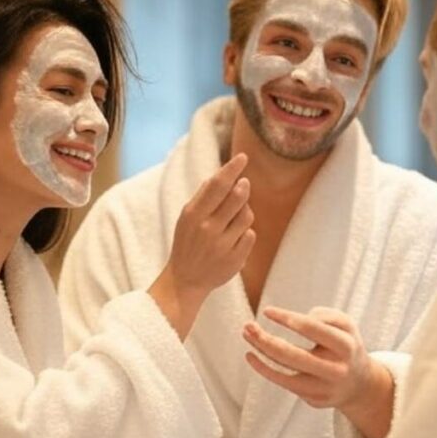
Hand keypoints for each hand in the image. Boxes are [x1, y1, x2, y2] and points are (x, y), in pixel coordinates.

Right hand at [148, 153, 255, 338]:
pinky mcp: (236, 259)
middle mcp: (208, 229)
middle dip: (243, 187)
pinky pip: (250, 235)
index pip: (216, 185)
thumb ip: (204, 197)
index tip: (243, 157)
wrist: (185, 280)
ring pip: (247, 215)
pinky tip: (233, 239)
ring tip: (232, 219)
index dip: (231, 169)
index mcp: (193, 215)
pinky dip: (245, 233)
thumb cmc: (188, 242)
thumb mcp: (187, 217)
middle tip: (244, 183)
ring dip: (244, 212)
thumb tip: (223, 174)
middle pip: (237, 197)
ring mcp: (223, 245)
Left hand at [243, 306, 394, 437]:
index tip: (266, 311)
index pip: (312, 329)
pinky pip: (283, 383)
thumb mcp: (345, 324)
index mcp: (346, 346)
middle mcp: (335, 370)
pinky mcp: (314, 400)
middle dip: (265, 340)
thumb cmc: (345, 345)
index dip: (287, 318)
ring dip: (261, 352)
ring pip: (284, 371)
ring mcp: (324, 388)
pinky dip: (264, 369)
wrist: (358, 384)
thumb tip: (296, 319)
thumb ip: (325, 315)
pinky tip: (251, 356)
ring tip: (246, 335)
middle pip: (292, 355)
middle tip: (247, 325)